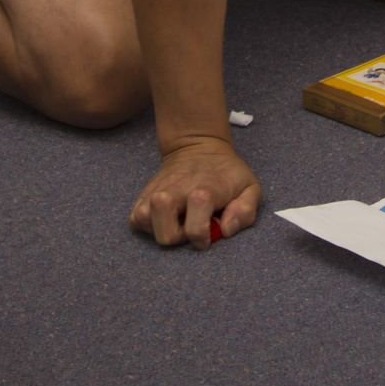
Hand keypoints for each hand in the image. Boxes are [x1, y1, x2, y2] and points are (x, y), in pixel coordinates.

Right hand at [128, 138, 257, 248]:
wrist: (199, 148)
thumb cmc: (226, 174)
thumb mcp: (249, 187)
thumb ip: (245, 211)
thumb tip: (225, 230)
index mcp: (206, 189)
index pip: (196, 222)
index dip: (202, 236)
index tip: (210, 234)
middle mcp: (177, 190)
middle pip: (165, 230)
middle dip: (178, 237)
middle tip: (191, 227)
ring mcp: (157, 192)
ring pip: (143, 220)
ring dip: (160, 230)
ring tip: (176, 222)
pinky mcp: (144, 195)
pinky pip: (135, 218)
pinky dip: (147, 225)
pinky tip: (165, 219)